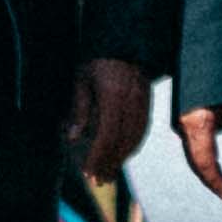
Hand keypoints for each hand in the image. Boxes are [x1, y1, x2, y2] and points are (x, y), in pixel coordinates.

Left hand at [72, 56, 155, 179]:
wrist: (125, 41)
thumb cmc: (97, 61)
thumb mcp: (82, 80)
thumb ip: (79, 109)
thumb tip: (73, 138)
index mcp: (114, 96)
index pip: (107, 134)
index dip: (99, 156)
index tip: (88, 171)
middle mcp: (132, 102)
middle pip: (122, 141)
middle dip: (110, 163)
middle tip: (97, 180)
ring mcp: (143, 102)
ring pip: (135, 138)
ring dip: (121, 159)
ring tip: (109, 174)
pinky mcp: (148, 103)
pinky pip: (142, 130)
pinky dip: (132, 147)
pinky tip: (122, 155)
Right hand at [175, 101, 221, 201]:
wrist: (201, 54)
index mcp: (197, 124)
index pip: (205, 164)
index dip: (216, 182)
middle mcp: (184, 126)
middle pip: (196, 163)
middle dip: (212, 180)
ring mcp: (180, 122)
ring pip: (191, 155)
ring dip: (206, 170)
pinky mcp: (182, 117)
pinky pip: (190, 144)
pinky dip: (200, 158)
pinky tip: (213, 164)